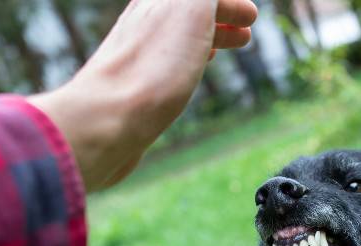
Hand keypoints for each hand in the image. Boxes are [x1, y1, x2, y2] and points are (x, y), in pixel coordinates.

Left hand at [29, 0, 257, 191]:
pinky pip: (168, 60)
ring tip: (227, 48)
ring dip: (208, 37)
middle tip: (246, 31)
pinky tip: (193, 69)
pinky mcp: (134, 83)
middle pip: (189, 11)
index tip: (252, 15)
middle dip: (220, 17)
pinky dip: (190, 57)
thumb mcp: (190, 7)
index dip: (229, 2)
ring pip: (180, 35)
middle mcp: (145, 20)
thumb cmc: (153, 67)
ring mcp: (138, 51)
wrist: (109, 120)